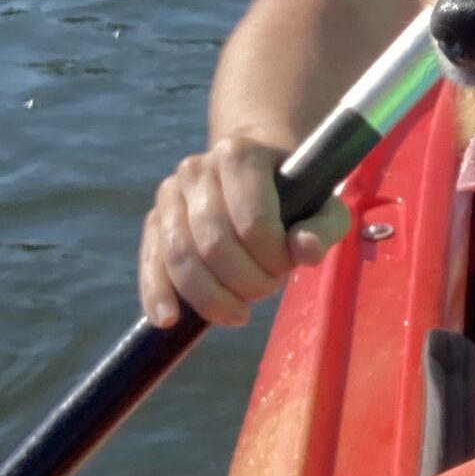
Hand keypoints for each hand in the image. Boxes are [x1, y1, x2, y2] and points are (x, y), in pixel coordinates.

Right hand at [138, 135, 349, 327]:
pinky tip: (168, 320)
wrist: (256, 179)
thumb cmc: (295, 197)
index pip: (252, 222)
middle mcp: (197, 168)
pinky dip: (157, 294)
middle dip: (244, 281)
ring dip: (211, 296)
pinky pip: (151, 262)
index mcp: (240, 155)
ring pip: (180, 256)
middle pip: (214, 243)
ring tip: (238, 312)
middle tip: (266, 291)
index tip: (287, 267)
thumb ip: (323, 229)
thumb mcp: (323, 208)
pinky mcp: (153, 222)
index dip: (272, 258)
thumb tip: (306, 251)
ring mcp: (169, 194)